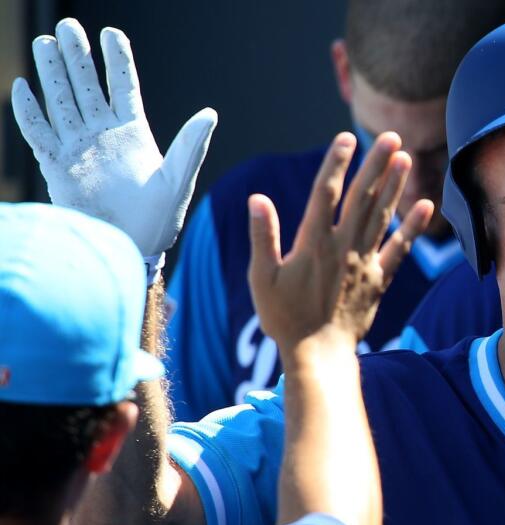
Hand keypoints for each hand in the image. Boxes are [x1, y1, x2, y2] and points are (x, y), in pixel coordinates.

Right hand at [11, 18, 215, 276]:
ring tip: (44, 42)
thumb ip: (191, 146)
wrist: (129, 248)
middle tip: (68, 26)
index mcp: (134, 134)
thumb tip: (210, 114)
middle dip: (77, 56)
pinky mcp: (57, 166)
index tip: (112, 33)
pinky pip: (38, 133)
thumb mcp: (179, 179)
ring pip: (61, 101)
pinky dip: (29, 111)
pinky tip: (23, 87)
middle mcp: (103, 135)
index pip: (124, 87)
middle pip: (86, 86)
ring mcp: (79, 148)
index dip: (118, 60)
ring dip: (52, 73)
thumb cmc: (159, 220)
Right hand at [248, 132, 433, 361]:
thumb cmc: (283, 317)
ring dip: (395, 186)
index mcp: (312, 244)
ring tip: (406, 158)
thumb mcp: (261, 278)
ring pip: (382, 217)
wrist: (318, 354)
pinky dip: (413, 228)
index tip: (347, 138)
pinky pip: (400, 249)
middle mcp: (343, 248)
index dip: (336, 164)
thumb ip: (262, 237)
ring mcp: (364, 263)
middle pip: (362, 198)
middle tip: (391, 137)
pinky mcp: (378, 279)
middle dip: (376, 165)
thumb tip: (257, 199)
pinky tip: (426, 206)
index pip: (325, 194)